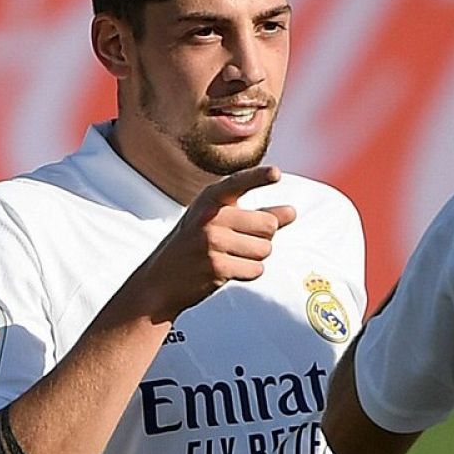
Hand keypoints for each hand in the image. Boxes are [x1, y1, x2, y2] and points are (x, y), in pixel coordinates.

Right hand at [132, 166, 296, 321]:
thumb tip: (292, 212)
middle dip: (264, 237)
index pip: (238, 183)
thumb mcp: (221, 222)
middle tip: (239, 243)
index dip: (258, 177)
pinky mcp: (216, 266)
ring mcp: (211, 241)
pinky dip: (248, 272)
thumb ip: (257, 215)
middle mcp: (210, 216)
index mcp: (210, 199)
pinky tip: (228, 270)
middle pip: (269, 225)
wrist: (161, 280)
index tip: (276, 173)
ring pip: (265, 249)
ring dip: (255, 257)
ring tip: (230, 257)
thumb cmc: (197, 245)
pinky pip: (256, 269)